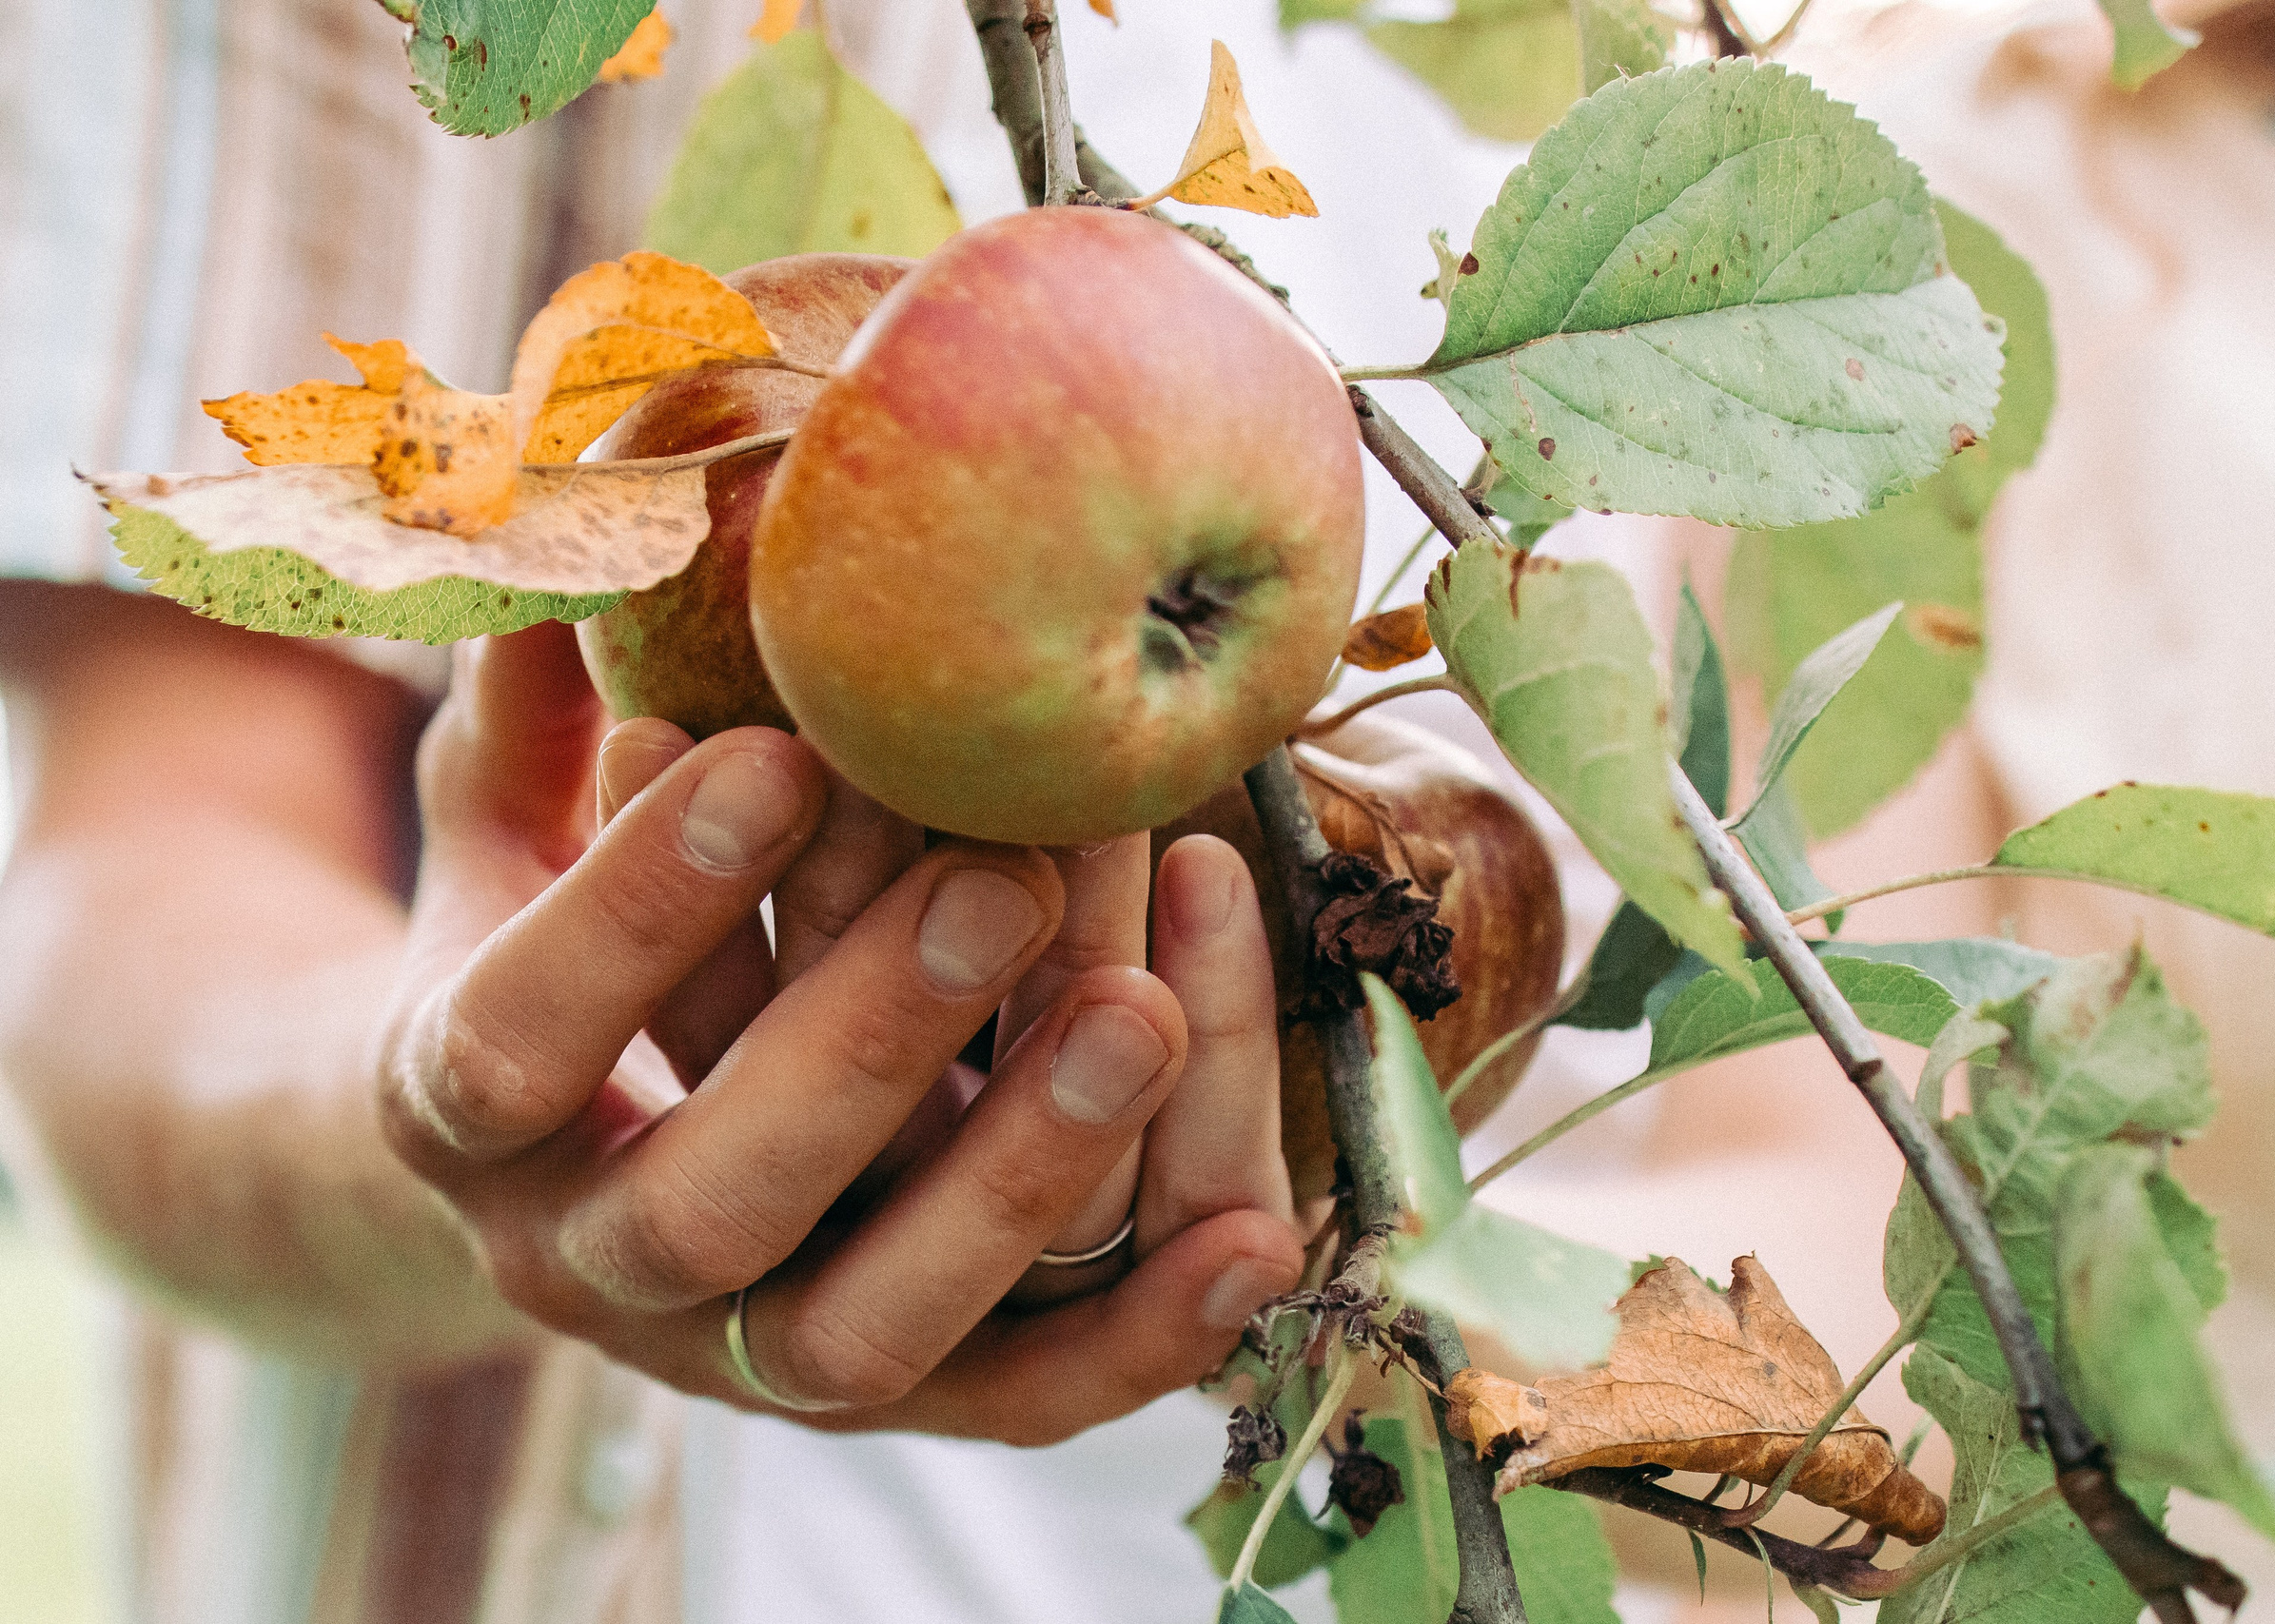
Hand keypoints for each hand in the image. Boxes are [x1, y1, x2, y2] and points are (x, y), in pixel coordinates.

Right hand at [377, 624, 1302, 1442]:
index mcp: (462, 1116)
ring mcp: (745, 1354)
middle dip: (857, 1041)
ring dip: (1011, 1175)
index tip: (764, 751)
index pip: (520, 1040)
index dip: (636, 910)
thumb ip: (532, 701)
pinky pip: (1019, 1401)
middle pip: (710, 1204)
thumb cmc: (547, 947)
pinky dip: (1135, 1337)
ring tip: (1143, 1011)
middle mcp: (594, 1268)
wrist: (564, 1163)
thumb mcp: (508, 821)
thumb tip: (562, 490)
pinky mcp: (899, 1394)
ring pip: (870, 1325)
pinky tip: (1252, 1237)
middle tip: (996, 881)